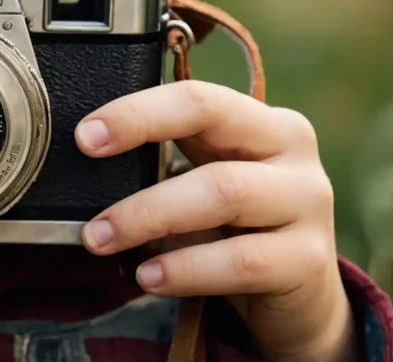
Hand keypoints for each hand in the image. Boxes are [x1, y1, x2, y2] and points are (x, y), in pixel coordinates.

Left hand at [75, 81, 355, 361]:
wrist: (300, 296)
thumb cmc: (237, 229)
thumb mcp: (203, 184)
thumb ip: (165, 165)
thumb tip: (86, 168)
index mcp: (260, 121)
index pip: (197, 97)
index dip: (138, 111)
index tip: (85, 136)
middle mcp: (291, 149)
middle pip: (213, 121)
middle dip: (138, 143)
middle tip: (87, 175)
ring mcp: (307, 201)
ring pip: (222, 192)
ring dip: (149, 216)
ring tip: (102, 241)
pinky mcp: (308, 259)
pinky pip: (239, 260)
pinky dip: (185, 269)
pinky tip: (149, 277)